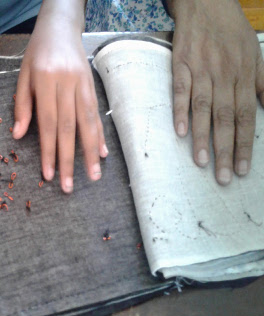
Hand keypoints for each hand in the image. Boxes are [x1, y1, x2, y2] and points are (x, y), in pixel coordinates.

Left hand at [13, 0, 107, 192]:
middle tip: (68, 186)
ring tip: (93, 176)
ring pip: (88, 123)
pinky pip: (96, 114)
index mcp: (45, 81)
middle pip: (69, 128)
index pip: (48, 123)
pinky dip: (100, 135)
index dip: (49, 151)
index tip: (49, 175)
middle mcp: (67, 84)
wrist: (60, 27)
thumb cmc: (37, 53)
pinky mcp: (92, 86)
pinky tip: (102, 152)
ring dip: (91, 153)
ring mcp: (82, 85)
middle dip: (69, 160)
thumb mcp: (22, 75)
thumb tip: (19, 136)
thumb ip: (22, 105)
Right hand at [168, 0, 263, 184]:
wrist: (207, 4)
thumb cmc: (231, 33)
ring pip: (204, 108)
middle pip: (226, 117)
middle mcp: (225, 75)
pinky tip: (180, 130)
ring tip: (201, 162)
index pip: (247, 117)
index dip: (246, 144)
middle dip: (226, 149)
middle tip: (224, 176)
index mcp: (244, 76)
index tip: (244, 169)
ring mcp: (201, 70)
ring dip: (202, 136)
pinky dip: (180, 110)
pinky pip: (180, 90)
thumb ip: (262, 83)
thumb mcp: (255, 54)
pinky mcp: (180, 65)